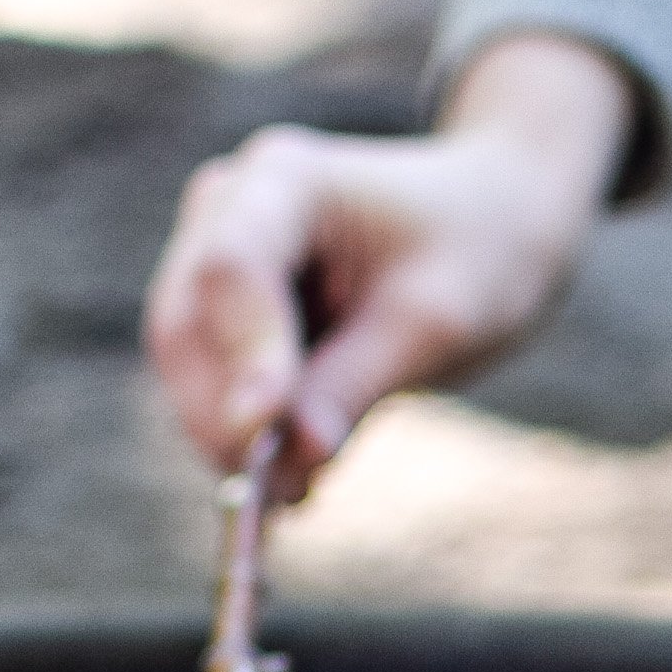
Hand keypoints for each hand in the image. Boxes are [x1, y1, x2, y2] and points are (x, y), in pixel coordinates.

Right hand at [145, 34, 633, 498]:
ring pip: (185, 368)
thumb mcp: (434, 324)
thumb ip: (352, 388)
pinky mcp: (219, 314)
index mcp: (286, 178)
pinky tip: (293, 476)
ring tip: (300, 491)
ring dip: (229, 441)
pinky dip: (241, 440)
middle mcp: (228, 208)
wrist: (486, 227)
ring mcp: (212, 257)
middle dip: (225, 420)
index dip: (242, 355)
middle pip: (185, 327)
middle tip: (284, 493)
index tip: (262, 433)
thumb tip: (286, 464)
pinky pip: (205, 388)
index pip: (231, 269)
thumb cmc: (475, 254)